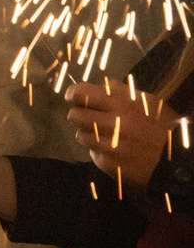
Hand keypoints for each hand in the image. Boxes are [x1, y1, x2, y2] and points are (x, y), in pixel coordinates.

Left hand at [66, 82, 180, 186]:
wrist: (174, 160)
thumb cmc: (162, 127)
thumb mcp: (150, 103)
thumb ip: (125, 92)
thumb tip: (106, 84)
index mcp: (122, 104)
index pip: (81, 93)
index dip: (74, 94)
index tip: (73, 97)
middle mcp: (113, 123)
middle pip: (74, 115)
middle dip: (80, 115)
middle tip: (92, 117)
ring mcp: (109, 145)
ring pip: (80, 135)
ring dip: (88, 134)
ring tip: (106, 134)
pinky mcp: (107, 163)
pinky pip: (91, 152)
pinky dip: (97, 149)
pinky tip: (112, 148)